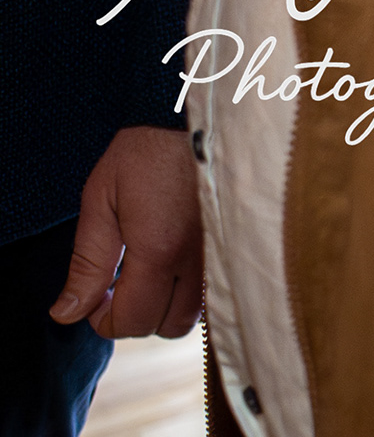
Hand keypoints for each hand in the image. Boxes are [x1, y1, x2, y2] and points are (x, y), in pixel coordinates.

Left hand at [48, 125, 202, 339]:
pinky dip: (188, 292)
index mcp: (159, 250)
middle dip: (135, 316)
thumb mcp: (101, 200)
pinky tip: (174, 264)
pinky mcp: (236, 245)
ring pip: (193, 315)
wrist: (201, 115)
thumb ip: (87, 263)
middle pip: (164, 326)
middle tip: (120, 286)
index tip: (97, 295)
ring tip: (148, 275)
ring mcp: (222, 254)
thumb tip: (67, 313)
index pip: (131, 321)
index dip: (103, 319)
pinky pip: (212, 292)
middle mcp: (197, 260)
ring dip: (164, 306)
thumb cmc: (146, 152)